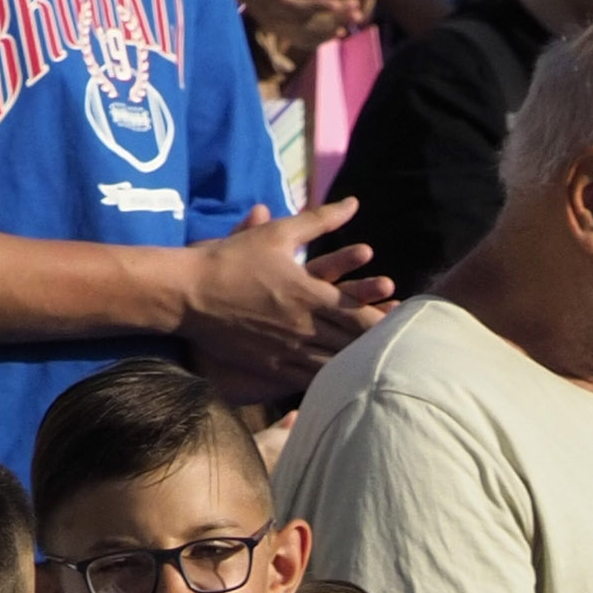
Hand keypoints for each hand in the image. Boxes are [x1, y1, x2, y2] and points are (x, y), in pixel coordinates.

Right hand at [178, 201, 388, 403]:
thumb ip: (320, 219)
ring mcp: (287, 351)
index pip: (359, 315)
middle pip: (352, 345)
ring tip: (379, 376)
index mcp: (310, 295)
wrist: (189, 293)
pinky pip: (307, 381)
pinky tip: (341, 390)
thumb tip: (353, 203)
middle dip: (377, 349)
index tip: (402, 324)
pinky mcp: (271, 368)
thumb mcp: (279, 234)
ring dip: (356, 370)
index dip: (384, 321)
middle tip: (402, 354)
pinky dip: (328, 384)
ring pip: (333, 366)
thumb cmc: (232, 259)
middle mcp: (304, 327)